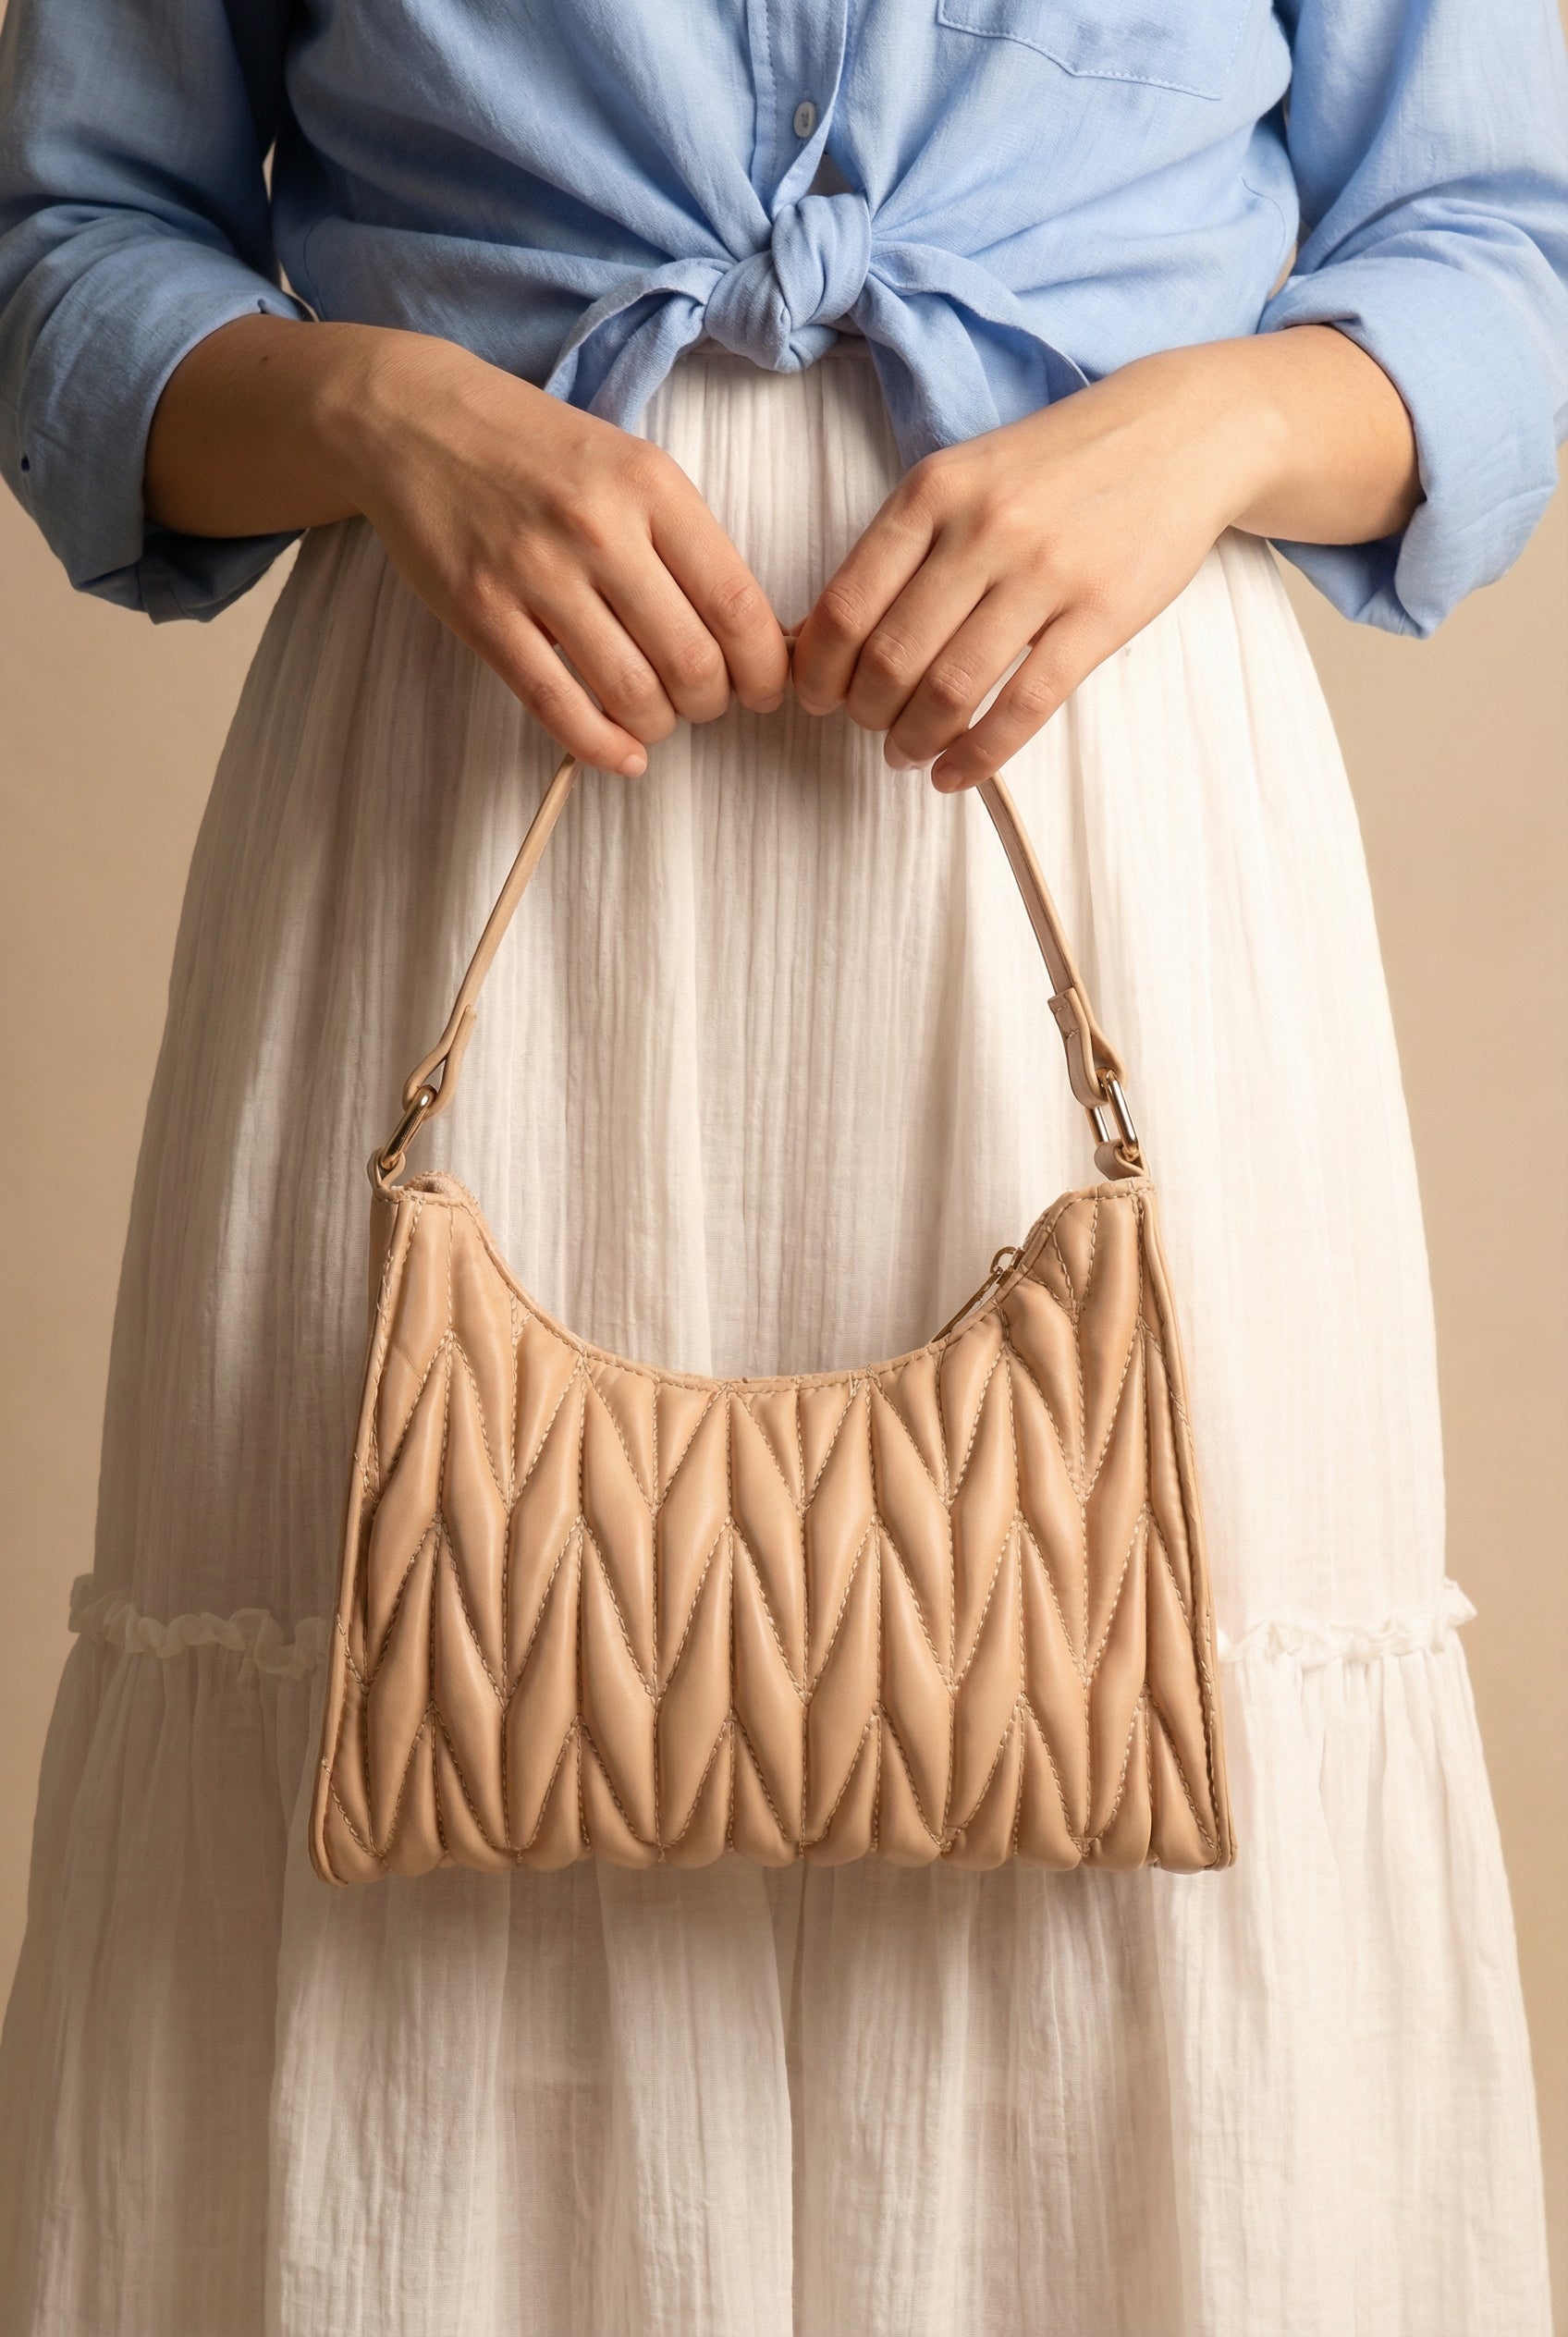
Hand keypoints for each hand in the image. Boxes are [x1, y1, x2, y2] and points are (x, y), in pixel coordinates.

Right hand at [341, 335, 789, 773]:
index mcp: (651, 485)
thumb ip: (683, 541)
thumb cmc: (535, 448)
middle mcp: (598, 528)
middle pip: (692, 661)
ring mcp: (534, 572)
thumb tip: (750, 634)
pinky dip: (601, 747)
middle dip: (713, 703)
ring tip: (657, 715)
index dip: (765, 669)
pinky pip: (556, 706)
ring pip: (630, 693)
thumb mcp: (627, 464)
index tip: (765, 689)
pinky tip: (623, 754)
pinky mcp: (481, 611)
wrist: (412, 418)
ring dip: (659, 725)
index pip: (737, 604)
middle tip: (706, 702)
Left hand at [789, 329, 1418, 789]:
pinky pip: (1023, 707)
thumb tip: (829, 634)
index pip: (845, 605)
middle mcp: (982, 529)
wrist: (1179, 434)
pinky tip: (957, 773)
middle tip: (869, 728)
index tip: (817, 697)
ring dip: (915, 740)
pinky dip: (978, 755)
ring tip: (909, 754)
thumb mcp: (967, 474)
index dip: (819, 670)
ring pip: (950, 689)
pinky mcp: (1099, 615)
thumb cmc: (1057, 466)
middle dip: (865, 712)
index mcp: (933, 491)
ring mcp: (1044, 573)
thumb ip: (904, 543)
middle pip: (891, 658)